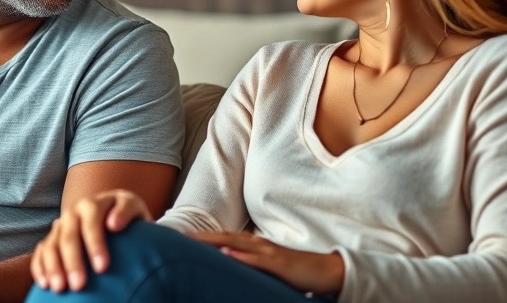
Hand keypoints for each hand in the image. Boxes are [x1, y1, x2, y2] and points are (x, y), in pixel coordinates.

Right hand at [31, 189, 151, 292]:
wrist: (112, 214)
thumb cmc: (127, 217)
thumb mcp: (133, 208)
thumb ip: (126, 212)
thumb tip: (113, 224)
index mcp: (92, 204)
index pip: (91, 221)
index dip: (95, 243)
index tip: (103, 268)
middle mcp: (72, 213)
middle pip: (69, 236)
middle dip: (73, 261)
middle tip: (79, 285)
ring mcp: (60, 226)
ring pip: (51, 245)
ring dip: (53, 267)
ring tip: (60, 288)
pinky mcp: (51, 239)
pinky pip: (40, 252)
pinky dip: (40, 267)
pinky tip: (45, 284)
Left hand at [190, 231, 344, 294]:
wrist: (327, 270)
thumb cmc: (296, 270)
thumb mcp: (269, 267)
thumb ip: (251, 264)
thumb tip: (230, 265)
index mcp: (256, 245)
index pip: (225, 237)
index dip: (205, 236)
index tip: (183, 236)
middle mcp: (260, 244)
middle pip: (226, 236)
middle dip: (203, 236)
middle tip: (180, 235)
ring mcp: (270, 253)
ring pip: (238, 243)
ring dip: (216, 240)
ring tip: (195, 241)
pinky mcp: (281, 264)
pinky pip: (259, 260)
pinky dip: (242, 256)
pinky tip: (228, 254)